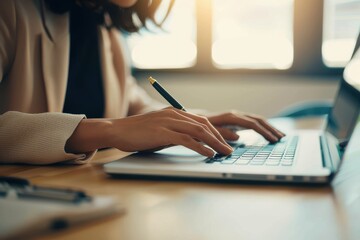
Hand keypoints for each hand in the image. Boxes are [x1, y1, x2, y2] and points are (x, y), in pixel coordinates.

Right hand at [66, 108, 232, 156]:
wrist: (117, 130)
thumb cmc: (136, 132)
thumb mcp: (158, 129)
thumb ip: (173, 132)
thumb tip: (189, 141)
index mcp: (174, 113)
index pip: (201, 120)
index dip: (216, 131)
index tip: (225, 141)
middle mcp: (174, 115)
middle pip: (203, 125)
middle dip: (220, 137)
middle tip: (230, 149)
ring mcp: (168, 123)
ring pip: (198, 131)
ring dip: (215, 143)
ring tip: (225, 153)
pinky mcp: (162, 132)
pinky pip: (186, 140)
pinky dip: (200, 147)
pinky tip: (208, 153)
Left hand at [207, 111, 284, 142]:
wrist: (195, 120)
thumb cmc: (201, 128)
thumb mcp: (209, 132)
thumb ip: (222, 134)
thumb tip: (237, 136)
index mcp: (230, 117)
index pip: (252, 124)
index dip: (264, 132)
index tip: (273, 140)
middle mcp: (236, 114)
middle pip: (258, 120)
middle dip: (271, 129)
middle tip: (282, 138)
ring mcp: (237, 116)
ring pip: (257, 120)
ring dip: (269, 127)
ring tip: (281, 136)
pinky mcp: (237, 120)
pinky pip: (253, 122)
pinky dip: (263, 127)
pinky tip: (270, 133)